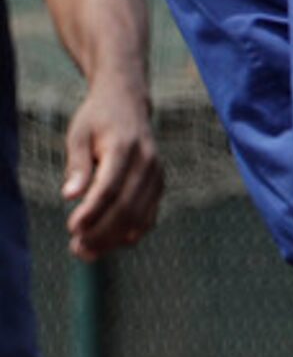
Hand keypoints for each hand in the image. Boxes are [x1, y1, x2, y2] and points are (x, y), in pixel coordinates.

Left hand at [62, 84, 162, 260]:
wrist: (129, 104)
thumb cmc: (97, 120)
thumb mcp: (78, 134)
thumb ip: (76, 165)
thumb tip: (69, 197)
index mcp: (125, 147)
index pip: (109, 188)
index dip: (92, 212)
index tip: (72, 229)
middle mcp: (147, 162)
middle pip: (127, 207)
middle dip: (102, 233)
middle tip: (77, 249)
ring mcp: (157, 175)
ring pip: (140, 216)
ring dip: (114, 239)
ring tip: (87, 252)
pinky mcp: (159, 185)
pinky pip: (149, 216)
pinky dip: (130, 233)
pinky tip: (109, 242)